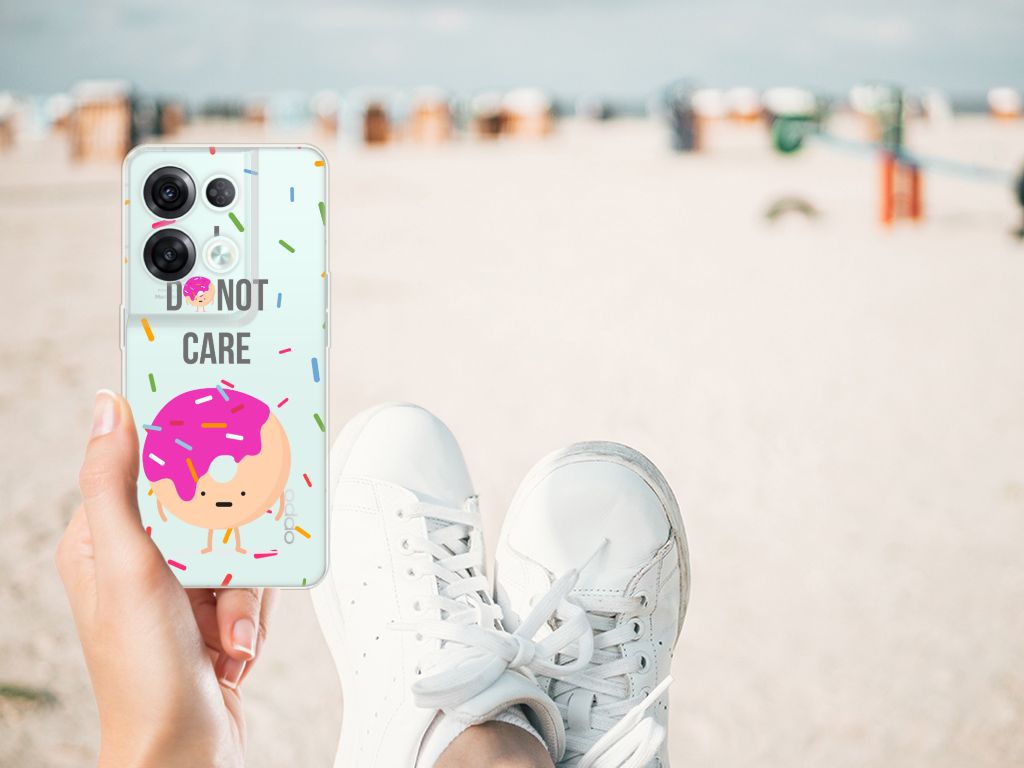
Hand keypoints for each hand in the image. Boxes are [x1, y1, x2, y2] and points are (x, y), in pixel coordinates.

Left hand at [56, 390, 275, 767]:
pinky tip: (234, 644)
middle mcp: (140, 560)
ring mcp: (178, 587)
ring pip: (237, 544)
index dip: (183, 451)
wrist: (185, 751)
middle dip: (228, 544)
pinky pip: (253, 581)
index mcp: (102, 540)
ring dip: (242, 592)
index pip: (144, 467)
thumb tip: (108, 409)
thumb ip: (114, 485)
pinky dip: (252, 613)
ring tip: (226, 630)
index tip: (216, 429)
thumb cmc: (144, 673)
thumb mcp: (128, 566)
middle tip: (229, 560)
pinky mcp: (212, 610)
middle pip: (205, 506)